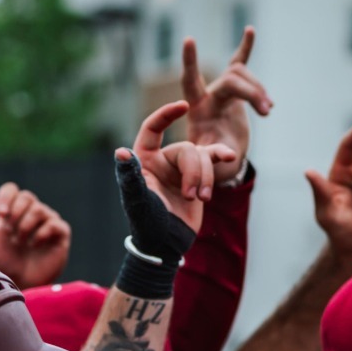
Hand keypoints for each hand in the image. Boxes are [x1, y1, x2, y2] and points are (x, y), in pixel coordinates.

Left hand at [0, 182, 71, 288]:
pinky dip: (41, 233)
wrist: (17, 283)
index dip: (6, 197)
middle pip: (27, 196)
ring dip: (26, 225)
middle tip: (10, 232)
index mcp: (12, 212)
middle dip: (16, 213)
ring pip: (39, 209)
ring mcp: (47, 223)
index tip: (0, 214)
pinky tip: (34, 245)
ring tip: (21, 242)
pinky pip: (54, 223)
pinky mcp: (61, 235)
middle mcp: (31, 214)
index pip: (12, 189)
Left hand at [125, 100, 237, 233]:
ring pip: (202, 157)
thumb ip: (131, 176)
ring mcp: (182, 168)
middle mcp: (162, 159)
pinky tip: (230, 156)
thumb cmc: (148, 224)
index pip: (153, 129)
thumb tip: (121, 151)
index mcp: (144, 159)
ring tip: (202, 200)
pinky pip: (213, 159)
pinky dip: (221, 157)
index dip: (166, 115)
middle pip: (187, 150)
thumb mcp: (139, 201)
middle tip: (192, 197)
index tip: (183, 106)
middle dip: (195, 173)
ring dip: (206, 179)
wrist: (167, 244)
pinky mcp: (199, 177)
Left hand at [181, 27, 270, 179]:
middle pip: (231, 80)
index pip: (190, 81)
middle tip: (267, 112)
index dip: (190, 63)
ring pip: (242, 75)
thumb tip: (229, 155)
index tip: (189, 40)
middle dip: (251, 93)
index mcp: (197, 109)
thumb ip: (216, 156)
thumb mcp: (211, 161)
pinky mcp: (237, 90)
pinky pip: (240, 64)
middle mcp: (207, 95)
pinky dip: (246, 48)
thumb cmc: (214, 162)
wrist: (224, 162)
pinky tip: (249, 30)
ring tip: (268, 110)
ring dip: (259, 90)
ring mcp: (222, 90)